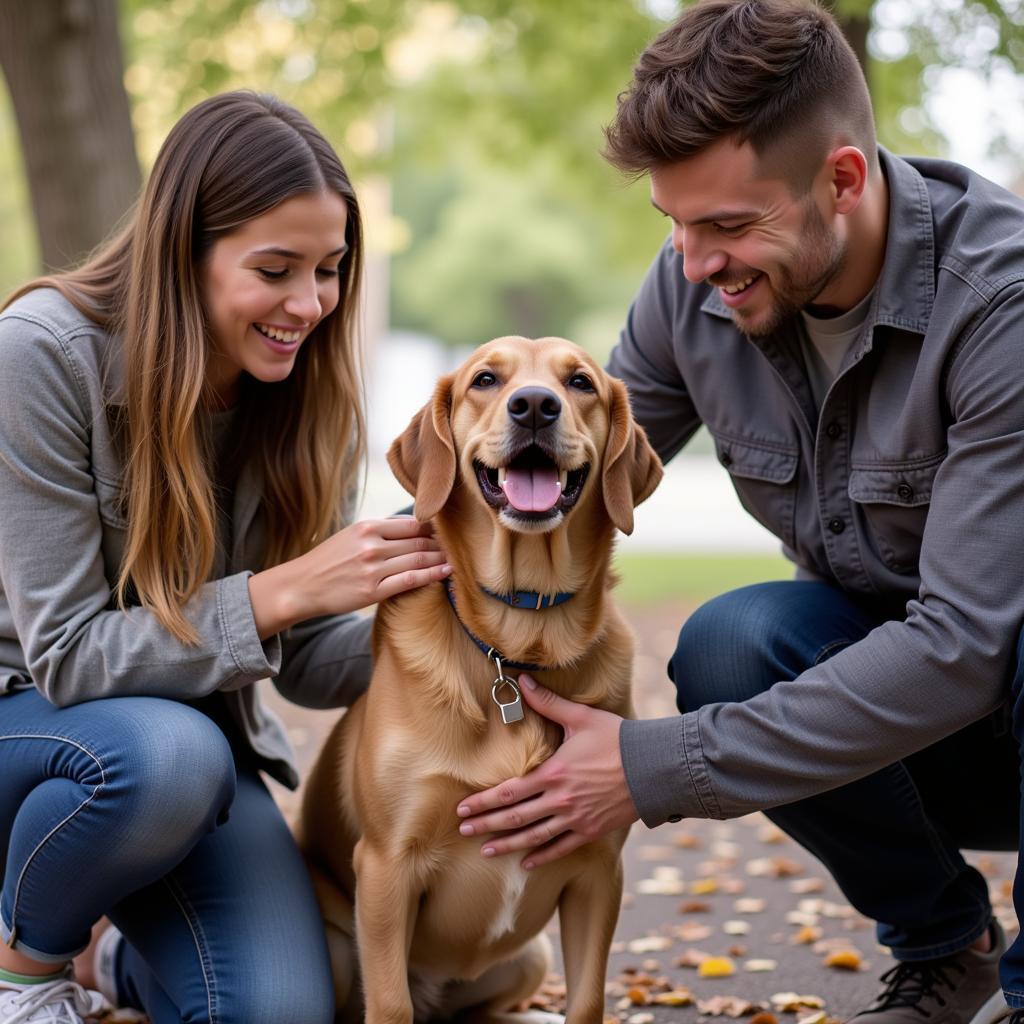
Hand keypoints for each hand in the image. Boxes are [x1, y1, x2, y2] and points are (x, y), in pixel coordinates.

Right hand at [249, 516, 450, 635]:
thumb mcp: (351, 535)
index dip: (434, 528)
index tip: (448, 532)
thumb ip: (380, 530)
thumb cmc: (329, 560)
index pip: (412, 524)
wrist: (301, 586)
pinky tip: (446, 572)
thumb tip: (414, 525)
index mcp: (367, 527)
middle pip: (419, 542)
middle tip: (461, 546)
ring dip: (441, 559)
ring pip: (418, 560)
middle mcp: (371, 545)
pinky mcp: (373, 591)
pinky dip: (432, 575)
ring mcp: (373, 568)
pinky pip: (410, 580)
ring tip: (458, 559)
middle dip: (442, 544)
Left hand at [455, 674, 638, 868]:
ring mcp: (576, 819)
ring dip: (507, 845)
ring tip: (485, 852)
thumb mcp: (581, 717)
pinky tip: (526, 863)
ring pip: (534, 836)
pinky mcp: (591, 830)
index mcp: (554, 774)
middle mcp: (560, 800)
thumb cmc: (617, 739)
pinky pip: (561, 847)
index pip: (509, 792)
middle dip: (486, 825)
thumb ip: (548, 703)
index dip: (483, 802)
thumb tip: (522, 681)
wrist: (654, 768)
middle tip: (462, 831)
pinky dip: (542, 856)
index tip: (462, 809)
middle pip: (515, 817)